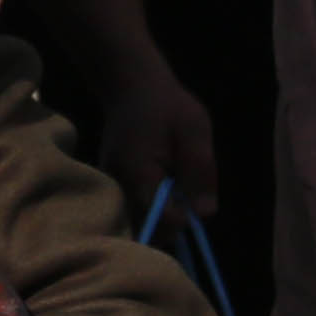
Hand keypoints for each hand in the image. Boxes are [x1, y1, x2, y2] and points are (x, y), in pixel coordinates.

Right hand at [96, 54, 227, 228]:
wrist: (131, 86)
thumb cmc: (167, 105)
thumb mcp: (195, 130)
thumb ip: (201, 171)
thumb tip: (204, 214)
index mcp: (139, 173)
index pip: (161, 219)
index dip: (184, 218)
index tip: (196, 204)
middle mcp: (118, 186)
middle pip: (146, 229)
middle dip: (171, 224)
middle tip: (187, 196)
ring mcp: (112, 188)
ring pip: (138, 224)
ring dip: (161, 217)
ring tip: (176, 190)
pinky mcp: (113, 187)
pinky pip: (132, 212)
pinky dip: (150, 210)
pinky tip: (164, 188)